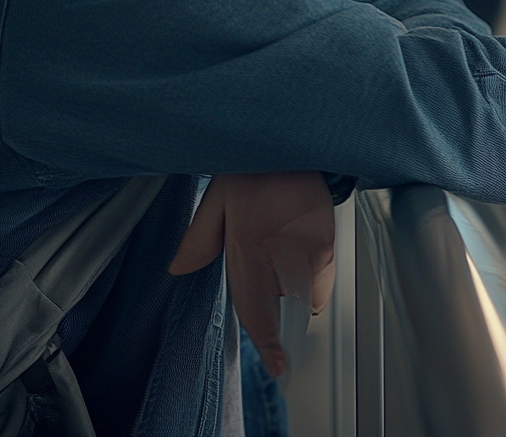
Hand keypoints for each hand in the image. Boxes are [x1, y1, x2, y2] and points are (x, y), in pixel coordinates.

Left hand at [168, 171, 334, 376]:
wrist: (293, 142)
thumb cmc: (254, 167)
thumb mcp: (215, 198)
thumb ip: (198, 238)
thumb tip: (178, 270)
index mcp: (246, 243)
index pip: (255, 306)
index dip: (266, 340)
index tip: (278, 363)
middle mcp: (279, 251)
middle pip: (277, 300)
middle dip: (268, 294)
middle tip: (264, 254)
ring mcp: (307, 247)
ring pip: (298, 290)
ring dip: (288, 282)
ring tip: (278, 241)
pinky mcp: (327, 240)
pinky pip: (320, 276)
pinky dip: (312, 275)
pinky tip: (299, 247)